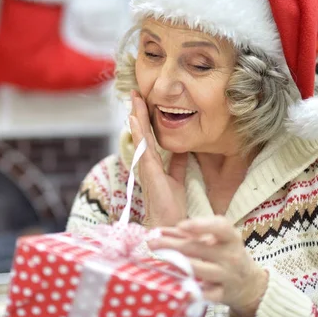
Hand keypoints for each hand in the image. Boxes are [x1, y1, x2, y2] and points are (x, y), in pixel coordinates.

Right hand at [128, 90, 188, 227]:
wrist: (169, 224)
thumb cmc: (170, 205)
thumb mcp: (177, 178)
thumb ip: (177, 163)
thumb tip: (183, 149)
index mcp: (153, 162)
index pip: (149, 135)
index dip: (146, 118)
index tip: (144, 101)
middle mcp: (146, 161)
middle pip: (141, 132)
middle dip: (138, 112)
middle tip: (135, 92)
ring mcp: (145, 165)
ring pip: (140, 135)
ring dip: (136, 116)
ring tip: (134, 98)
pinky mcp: (148, 170)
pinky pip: (143, 147)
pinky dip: (138, 132)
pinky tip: (135, 119)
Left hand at [147, 216, 268, 316]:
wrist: (249, 283)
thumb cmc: (226, 255)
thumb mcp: (217, 241)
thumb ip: (190, 234)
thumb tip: (160, 231)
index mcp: (231, 238)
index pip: (220, 227)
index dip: (201, 225)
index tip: (181, 225)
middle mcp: (231, 256)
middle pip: (199, 249)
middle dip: (173, 245)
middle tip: (152, 244)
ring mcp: (228, 276)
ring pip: (200, 269)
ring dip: (178, 265)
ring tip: (159, 260)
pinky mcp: (223, 294)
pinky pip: (207, 294)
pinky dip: (194, 292)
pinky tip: (180, 289)